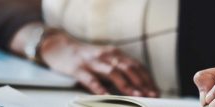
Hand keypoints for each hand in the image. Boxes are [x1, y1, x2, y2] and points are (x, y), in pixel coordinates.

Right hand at [37, 30, 158, 96]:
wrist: (59, 46)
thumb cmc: (85, 56)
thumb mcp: (104, 59)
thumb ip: (118, 69)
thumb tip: (136, 85)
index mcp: (114, 53)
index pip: (136, 65)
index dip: (147, 78)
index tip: (156, 89)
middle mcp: (106, 55)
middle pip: (128, 68)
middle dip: (142, 82)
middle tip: (151, 94)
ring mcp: (92, 61)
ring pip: (112, 73)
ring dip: (126, 85)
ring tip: (136, 95)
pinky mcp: (77, 68)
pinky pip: (90, 79)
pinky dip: (99, 88)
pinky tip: (107, 96)